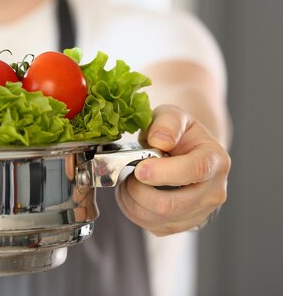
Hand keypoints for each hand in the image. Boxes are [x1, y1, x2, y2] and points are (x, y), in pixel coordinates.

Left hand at [115, 105, 230, 235]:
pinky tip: (132, 195)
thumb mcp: (173, 117)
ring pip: (158, 218)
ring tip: (127, 184)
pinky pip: (153, 226)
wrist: (188, 153)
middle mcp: (213, 191)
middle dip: (138, 190)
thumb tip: (160, 140)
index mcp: (215, 160)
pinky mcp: (183, 226)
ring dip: (132, 202)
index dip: (163, 173)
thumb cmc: (179, 135)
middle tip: (128, 175)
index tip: (139, 169)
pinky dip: (133, 212)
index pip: (194, 171)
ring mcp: (200, 213)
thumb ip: (166, 124)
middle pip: (171, 204)